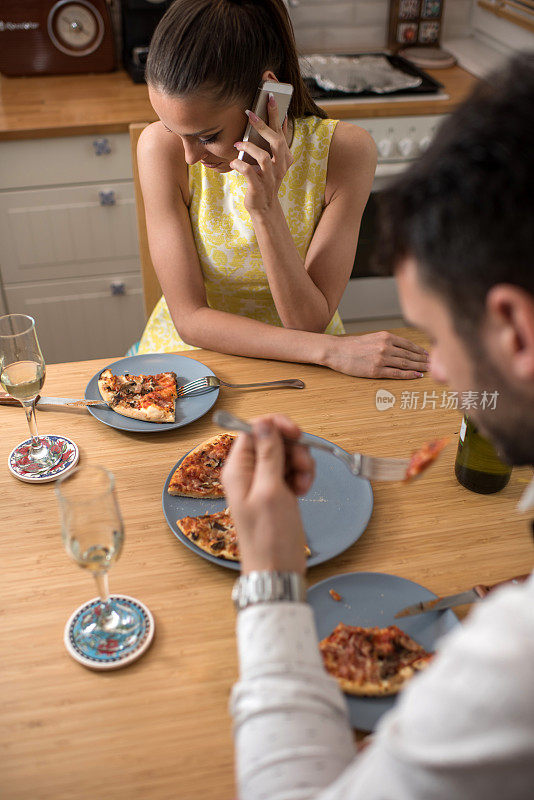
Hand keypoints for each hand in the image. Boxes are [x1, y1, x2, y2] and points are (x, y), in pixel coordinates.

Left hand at [221, 415, 314, 574]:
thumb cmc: (269, 536)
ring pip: (285, 455)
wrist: (277, 571)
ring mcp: (263, 482)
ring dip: (301, 464)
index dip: (274, 425)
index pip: (252, 429)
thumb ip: (267, 455)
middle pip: (272, 440)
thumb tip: (264, 423)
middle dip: (293, 448)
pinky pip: (292, 471)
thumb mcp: (270, 491)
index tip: (296, 432)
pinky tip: (304, 491)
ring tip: (305, 484)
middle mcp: (248, 472)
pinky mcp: (278, 492)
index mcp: (238, 468)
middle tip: (304, 467)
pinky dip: (302, 476)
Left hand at [229, 93, 293, 215]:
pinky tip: (234, 162)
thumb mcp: (273, 161)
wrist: (264, 208)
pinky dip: (240, 165)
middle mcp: (280, 167)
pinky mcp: (259, 187)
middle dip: (263, 125)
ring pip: (263, 157)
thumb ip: (275, 144)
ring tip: (238, 144)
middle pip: (276, 142)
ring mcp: (270, 178)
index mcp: (285, 158)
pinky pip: (249, 173)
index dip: (277, 115)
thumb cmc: (265, 181)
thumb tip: (280, 120)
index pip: (282, 133)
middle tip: (249, 113)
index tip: (270, 97)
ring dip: (249, 147)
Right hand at [324, 331, 429, 378]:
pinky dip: (408, 375)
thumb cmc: (353, 345)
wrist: (337, 351)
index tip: (427, 354)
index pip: (408, 344)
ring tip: (427, 369)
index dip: (420, 350)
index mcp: (386, 337)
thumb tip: (402, 349)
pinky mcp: (376, 370)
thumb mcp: (373, 338)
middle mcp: (386, 346)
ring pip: (406, 364)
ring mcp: (381, 359)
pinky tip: (416, 376)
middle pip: (410, 354)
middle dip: (422, 359)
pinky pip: (396, 373)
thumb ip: (387, 342)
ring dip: (419, 367)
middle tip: (432, 363)